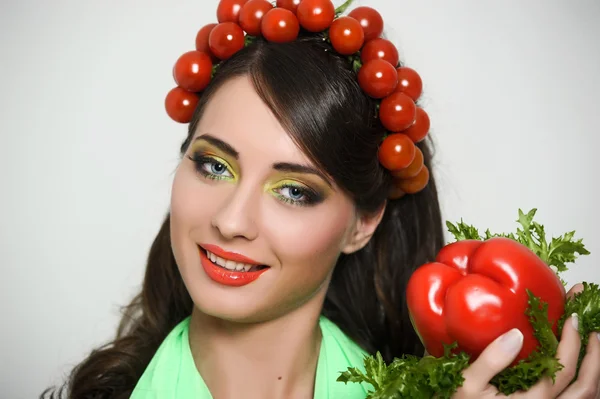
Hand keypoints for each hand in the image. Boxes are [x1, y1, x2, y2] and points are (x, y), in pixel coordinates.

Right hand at [452, 284, 599, 397]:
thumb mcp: (468, 383)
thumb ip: (491, 360)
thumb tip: (516, 334)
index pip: (562, 371)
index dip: (572, 343)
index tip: (572, 319)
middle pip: (586, 388)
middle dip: (594, 357)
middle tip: (593, 332)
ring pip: (587, 398)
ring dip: (594, 372)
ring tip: (593, 349)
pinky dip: (586, 387)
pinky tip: (581, 372)